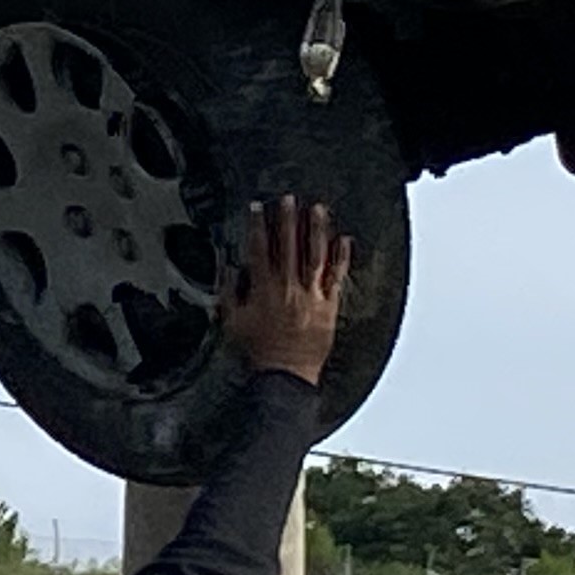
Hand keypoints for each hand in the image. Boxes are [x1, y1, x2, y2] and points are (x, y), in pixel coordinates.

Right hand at [217, 196, 350, 385]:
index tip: (258, 207)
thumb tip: (230, 270)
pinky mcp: (329, 307)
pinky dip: (341, 258)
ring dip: (316, 231)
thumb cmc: (259, 351)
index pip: (260, 249)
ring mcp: (311, 297)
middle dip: (288, 220)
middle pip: (288, 247)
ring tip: (318, 209)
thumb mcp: (233, 322)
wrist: (285, 375)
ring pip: (314, 257)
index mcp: (264, 290)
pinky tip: (344, 240)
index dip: (258, 226)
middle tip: (289, 199)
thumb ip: (231, 293)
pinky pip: (336, 279)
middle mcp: (288, 289)